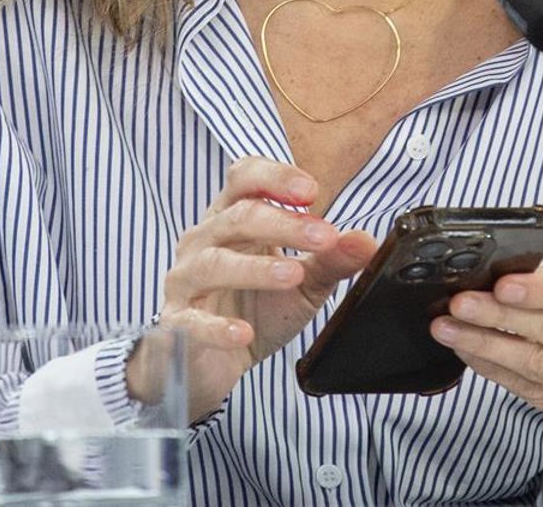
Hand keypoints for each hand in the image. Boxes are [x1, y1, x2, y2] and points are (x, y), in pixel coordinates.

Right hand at [146, 157, 375, 421]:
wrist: (213, 364)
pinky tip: (243, 332)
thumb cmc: (254, 310)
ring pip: (214, 262)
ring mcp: (185, 280)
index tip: (311, 192)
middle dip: (283, 223)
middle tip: (324, 236)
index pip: (244, 177)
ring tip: (292, 274)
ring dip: (256, 267)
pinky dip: (218, 327)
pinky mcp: (176, 323)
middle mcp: (204, 240)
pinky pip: (192, 321)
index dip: (275, 177)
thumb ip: (331, 261)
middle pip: (238, 216)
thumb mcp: (303, 284)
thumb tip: (366, 240)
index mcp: (231, 218)